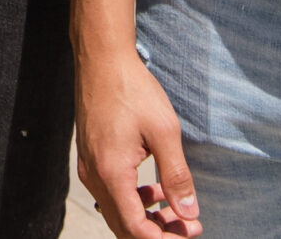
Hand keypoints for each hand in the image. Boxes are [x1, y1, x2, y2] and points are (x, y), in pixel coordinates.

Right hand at [76, 51, 201, 237]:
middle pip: (123, 226)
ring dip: (146, 217)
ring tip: (176, 209)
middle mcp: (94, 175)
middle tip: (188, 226)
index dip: (164, 238)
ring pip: (116, 211)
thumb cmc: (133, 90)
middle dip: (157, 232)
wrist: (101, 60)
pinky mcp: (90, 158)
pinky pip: (110, 194)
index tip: (192, 230)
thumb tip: (190, 213)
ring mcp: (88, 168)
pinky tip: (154, 189)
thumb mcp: (164, 131)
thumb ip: (176, 176)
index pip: (134, 227)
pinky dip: (133, 200)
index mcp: (111, 172)